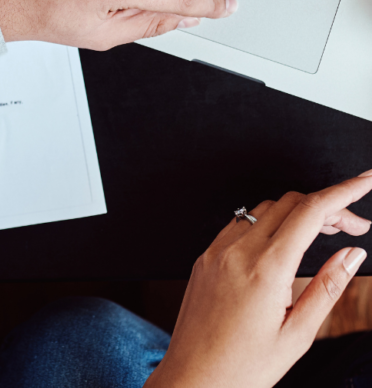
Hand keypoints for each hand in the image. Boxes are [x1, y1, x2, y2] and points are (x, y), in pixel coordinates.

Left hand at [146, 173, 371, 387]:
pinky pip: (239, 223)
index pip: (310, 212)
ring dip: (297, 211)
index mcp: (266, 269)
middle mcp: (237, 251)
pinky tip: (284, 242)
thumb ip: (328, 287)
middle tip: (356, 226)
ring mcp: (217, 251)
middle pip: (290, 203)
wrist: (191, 379)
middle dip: (327, 205)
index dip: (343, 191)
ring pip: (263, 209)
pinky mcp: (204, 257)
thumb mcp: (298, 335)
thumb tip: (353, 253)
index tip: (365, 180)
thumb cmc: (244, 368)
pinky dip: (268, 222)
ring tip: (325, 233)